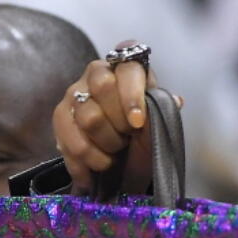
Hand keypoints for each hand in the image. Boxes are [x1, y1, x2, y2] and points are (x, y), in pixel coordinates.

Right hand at [53, 41, 179, 195]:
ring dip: (106, 145)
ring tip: (115, 154)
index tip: (137, 123)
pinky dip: (85, 161)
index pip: (128, 66)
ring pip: (87, 116)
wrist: (126, 166)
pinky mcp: (60, 116)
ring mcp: (76, 92)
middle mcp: (99, 73)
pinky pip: (68, 138)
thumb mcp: (160, 128)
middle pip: (103, 86)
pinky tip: (95, 170)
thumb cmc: (146, 140)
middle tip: (128, 139)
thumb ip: (162, 112)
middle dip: (119, 122)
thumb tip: (176, 100)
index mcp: (129, 70)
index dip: (132, 94)